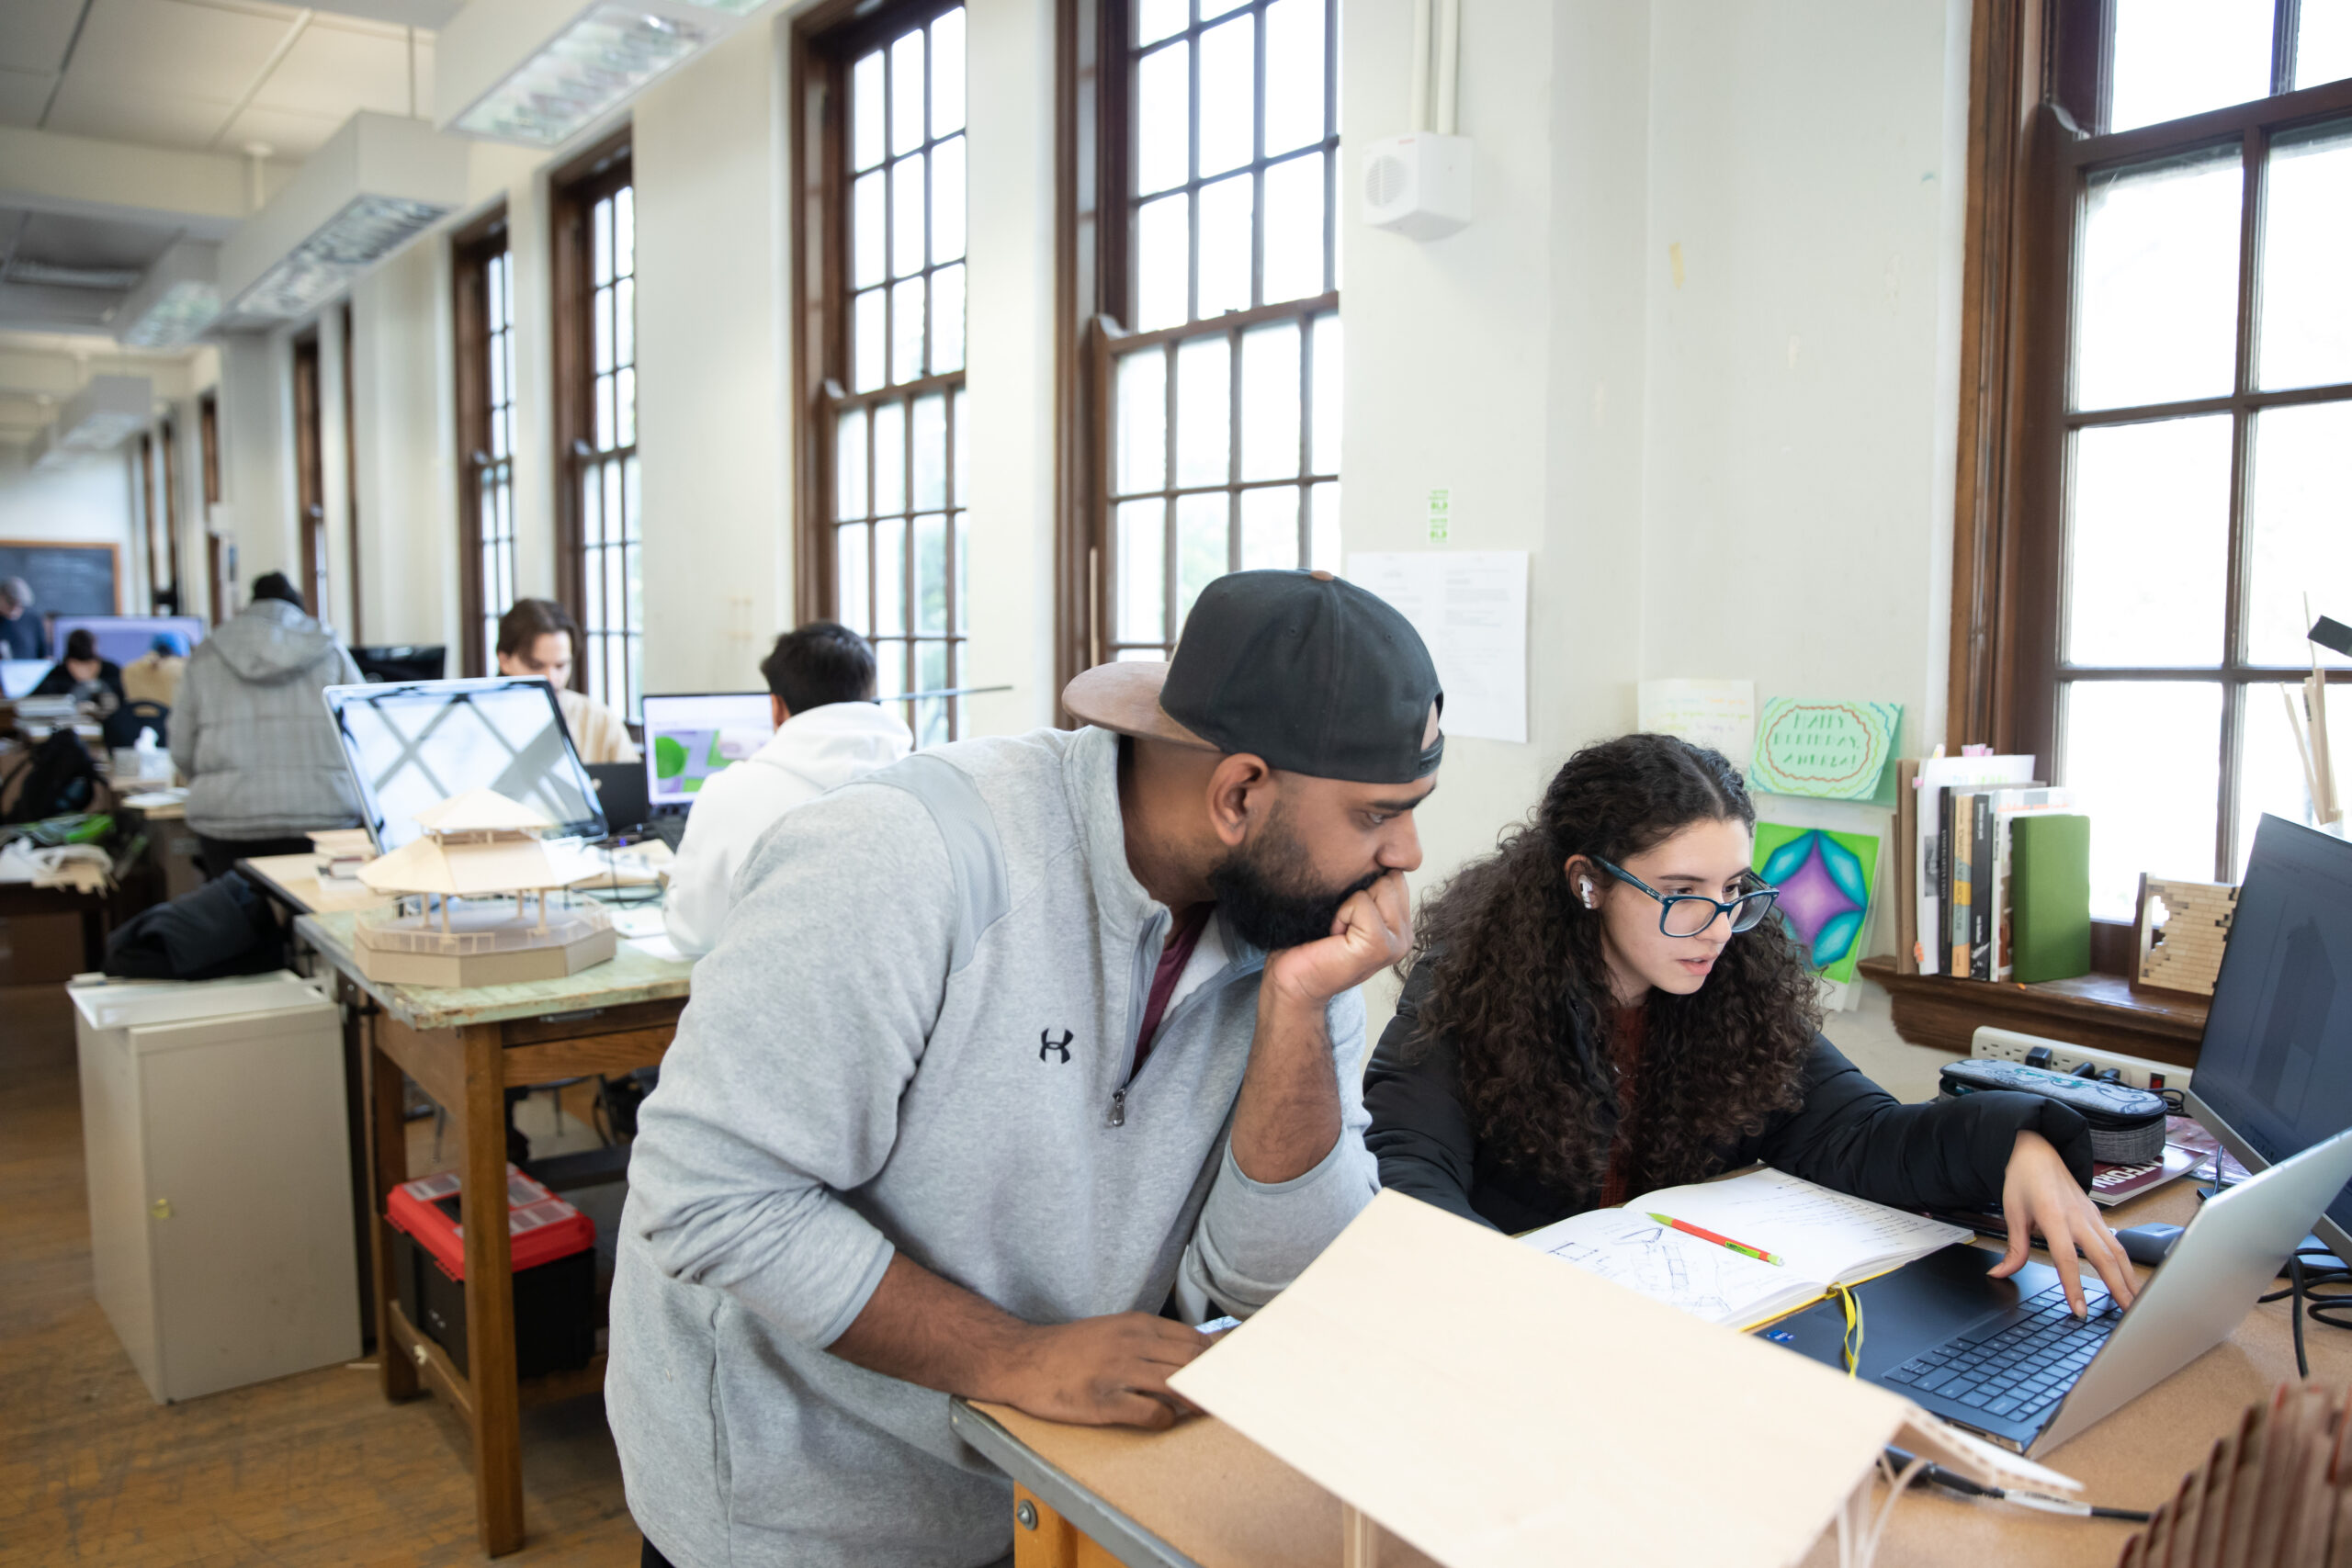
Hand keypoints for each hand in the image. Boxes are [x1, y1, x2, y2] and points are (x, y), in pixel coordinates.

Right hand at [1000, 1313, 1212, 1428]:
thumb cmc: (1073, 1348)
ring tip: (1202, 1412)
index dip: (1216, 1362)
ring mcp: (1118, 1372)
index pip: (1195, 1341)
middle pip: (1192, 1363)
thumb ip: (1152, 1339)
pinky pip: (1151, 1413)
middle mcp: (1132, 1344)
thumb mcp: (1115, 1329)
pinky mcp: (1103, 1401)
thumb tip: (1197, 1350)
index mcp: (1138, 1325)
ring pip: (1177, 1386)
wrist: (1024, 1360)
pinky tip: (1162, 1420)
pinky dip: (1165, 1420)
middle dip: (1212, 1383)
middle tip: (1224, 1399)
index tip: (1227, 1376)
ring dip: (1196, 1402)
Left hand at [1263, 869, 1412, 1010]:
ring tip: (1337, 928)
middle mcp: (1406, 934)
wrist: (1292, 981)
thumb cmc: (1310, 943)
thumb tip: (1371, 850)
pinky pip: (1363, 903)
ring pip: (1380, 887)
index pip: (1396, 875)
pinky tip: (1334, 934)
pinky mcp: (1380, 947)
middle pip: (1391, 878)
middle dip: (1359, 891)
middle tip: (1340, 921)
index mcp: (1401, 924)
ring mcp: (1397, 943)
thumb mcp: (1345, 907)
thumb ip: (1367, 886)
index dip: (1364, 882)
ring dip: (1349, 903)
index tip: (1345, 910)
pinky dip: (1343, 913)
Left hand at [1988, 1129, 2138, 1316]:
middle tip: (2129, 1313)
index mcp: (2053, 1216)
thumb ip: (2014, 1249)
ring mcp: (2091, 1215)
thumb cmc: (2023, 1179)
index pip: (2066, 1259)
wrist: (2036, 1150)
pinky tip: (2130, 1278)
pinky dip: (2126, 1262)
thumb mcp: (2012, 1213)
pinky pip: (2116, 1241)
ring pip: (2117, 1250)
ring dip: (2129, 1277)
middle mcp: (2078, 1217)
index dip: (2074, 1287)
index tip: (2080, 1310)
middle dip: (2118, 1287)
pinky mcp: (2097, 1214)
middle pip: (2104, 1257)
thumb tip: (2000, 1274)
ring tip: (2136, 1302)